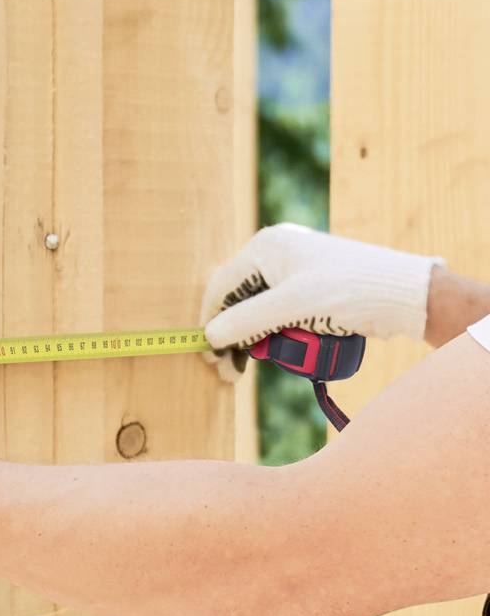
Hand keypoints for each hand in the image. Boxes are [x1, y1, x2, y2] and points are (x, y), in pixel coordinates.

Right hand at [200, 223, 439, 363]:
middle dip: (236, 334)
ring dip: (259, 336)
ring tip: (266, 359)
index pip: (221, 286)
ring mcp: (297, 269)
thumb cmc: (350, 290)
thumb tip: (209, 337)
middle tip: (234, 368)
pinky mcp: (314, 286)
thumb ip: (247, 321)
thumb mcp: (293, 306)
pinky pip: (283, 311)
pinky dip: (280, 331)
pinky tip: (287, 346)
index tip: (211, 355)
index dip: (212, 322)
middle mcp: (278, 253)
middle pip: (240, 299)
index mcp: (267, 246)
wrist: (407, 295)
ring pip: (261, 308)